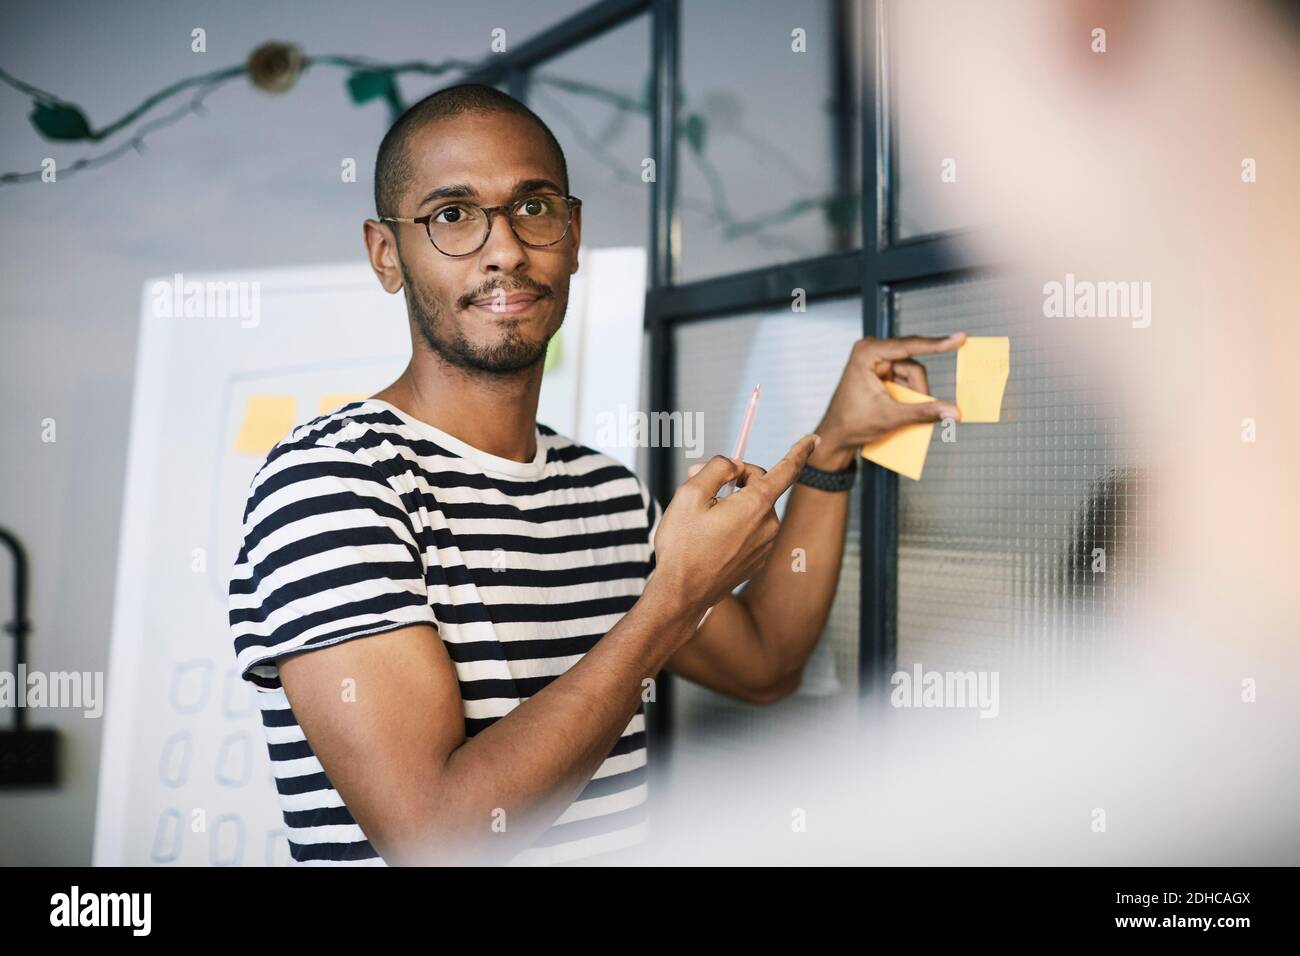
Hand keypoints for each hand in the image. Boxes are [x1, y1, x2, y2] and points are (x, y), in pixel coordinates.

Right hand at [651, 434, 821, 617]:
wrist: (681, 595)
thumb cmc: (682, 546)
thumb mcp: (689, 494)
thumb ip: (716, 468)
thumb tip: (733, 465)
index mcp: (755, 505)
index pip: (787, 470)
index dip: (800, 451)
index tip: (814, 438)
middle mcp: (768, 524)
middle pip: (760, 485)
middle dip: (734, 478)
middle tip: (697, 482)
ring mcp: (765, 545)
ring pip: (753, 508)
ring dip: (733, 503)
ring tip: (702, 518)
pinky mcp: (758, 559)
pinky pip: (751, 529)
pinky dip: (735, 524)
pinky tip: (710, 538)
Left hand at [811, 333, 966, 466]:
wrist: (835, 436)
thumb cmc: (853, 424)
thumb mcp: (892, 417)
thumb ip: (925, 412)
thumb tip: (954, 412)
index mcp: (868, 353)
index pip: (910, 346)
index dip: (938, 344)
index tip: (960, 337)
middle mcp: (871, 350)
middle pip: (913, 364)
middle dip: (917, 389)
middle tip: (911, 409)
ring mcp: (875, 360)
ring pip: (912, 373)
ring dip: (913, 394)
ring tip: (898, 411)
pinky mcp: (880, 370)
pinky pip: (905, 378)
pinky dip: (908, 394)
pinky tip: (899, 405)